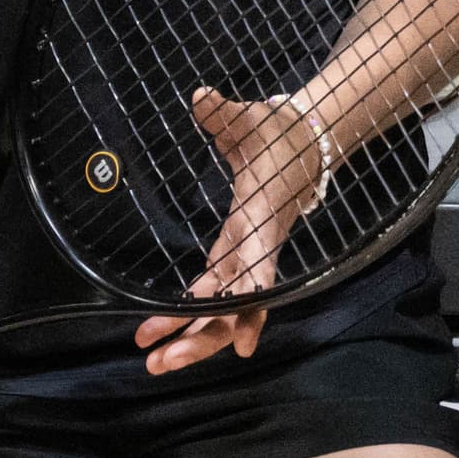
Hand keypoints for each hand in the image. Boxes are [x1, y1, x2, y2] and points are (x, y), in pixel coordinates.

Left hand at [134, 84, 323, 374]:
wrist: (307, 138)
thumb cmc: (278, 130)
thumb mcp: (252, 118)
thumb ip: (224, 113)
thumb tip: (200, 95)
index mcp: (263, 216)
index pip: (259, 264)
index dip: (250, 302)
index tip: (241, 342)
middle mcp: (259, 242)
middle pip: (237, 304)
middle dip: (202, 338)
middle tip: (157, 362)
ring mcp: (249, 250)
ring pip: (226, 306)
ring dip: (192, 336)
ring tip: (151, 357)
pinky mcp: (239, 249)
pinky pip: (218, 291)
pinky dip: (194, 313)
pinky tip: (164, 332)